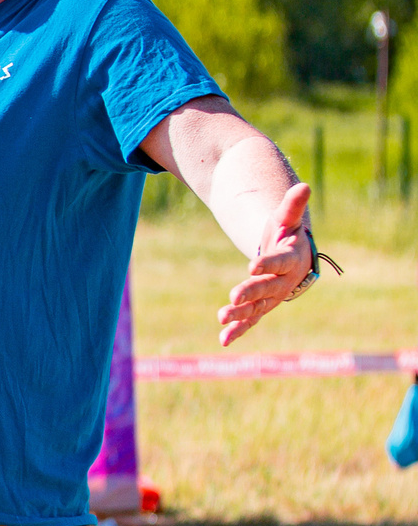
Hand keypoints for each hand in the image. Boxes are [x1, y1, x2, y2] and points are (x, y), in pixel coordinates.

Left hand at [216, 183, 312, 346]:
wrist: (293, 259)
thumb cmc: (287, 236)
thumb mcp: (287, 219)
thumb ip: (292, 206)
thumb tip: (304, 185)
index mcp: (289, 259)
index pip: (279, 262)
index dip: (267, 264)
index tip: (252, 265)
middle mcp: (282, 281)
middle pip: (265, 288)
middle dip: (250, 292)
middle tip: (233, 297)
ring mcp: (271, 297)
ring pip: (256, 307)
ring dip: (239, 314)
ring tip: (221, 318)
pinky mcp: (261, 307)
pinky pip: (250, 321)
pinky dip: (238, 330)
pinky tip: (223, 340)